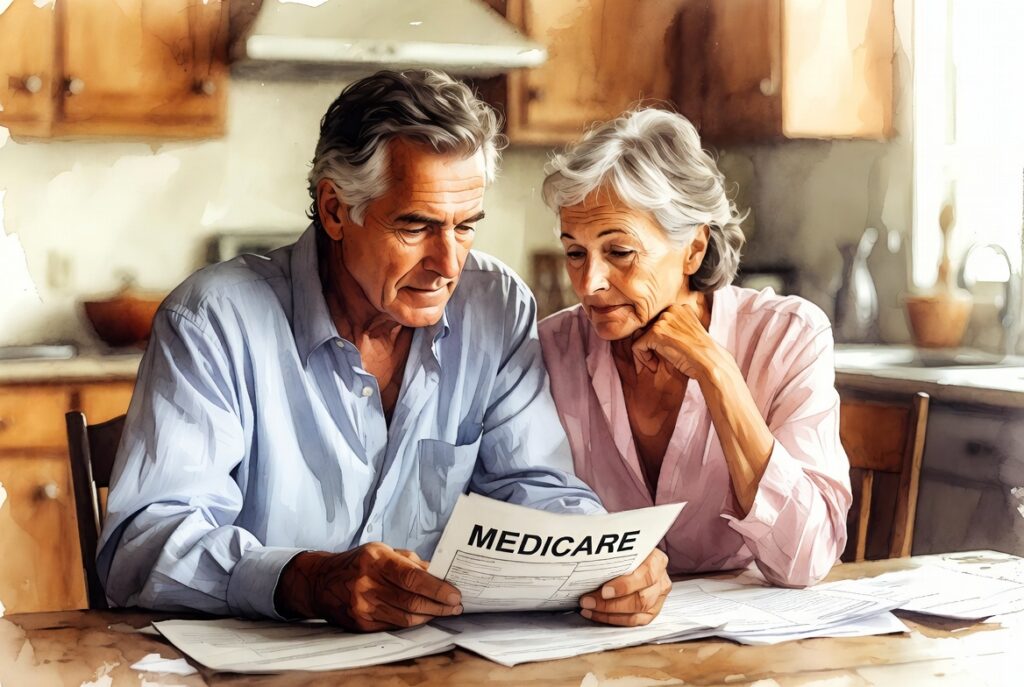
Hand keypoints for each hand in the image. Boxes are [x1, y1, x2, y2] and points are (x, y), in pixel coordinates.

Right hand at [274, 542, 462, 631]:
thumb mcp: (382, 551)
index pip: (411, 578)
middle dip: (439, 605)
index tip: (454, 594)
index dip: (436, 588)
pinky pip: (394, 625)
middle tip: (456, 605)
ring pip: (405, 617)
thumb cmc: (357, 563)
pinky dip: (412, 621)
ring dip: (429, 615)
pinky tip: (423, 615)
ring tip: (444, 610)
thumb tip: (439, 572)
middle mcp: (367, 584)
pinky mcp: (361, 624)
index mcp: (375, 560)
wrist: (320, 582)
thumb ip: (410, 562)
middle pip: (411, 601)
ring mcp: (363, 607)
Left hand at [578, 549, 670, 625]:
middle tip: (589, 601)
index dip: (625, 586)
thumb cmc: (627, 553)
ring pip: (637, 613)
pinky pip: (634, 621)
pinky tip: (597, 614)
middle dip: (611, 604)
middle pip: (641, 599)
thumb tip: (591, 561)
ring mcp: (658, 598)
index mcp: (657, 561)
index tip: (604, 590)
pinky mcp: (651, 611)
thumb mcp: (624, 548)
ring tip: (589, 607)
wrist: (635, 558)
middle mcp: (660, 581)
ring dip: (609, 613)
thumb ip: (614, 554)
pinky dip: (613, 619)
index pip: (645, 576)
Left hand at [632, 304, 717, 378]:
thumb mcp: (690, 334)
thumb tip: (659, 332)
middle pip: (648, 328)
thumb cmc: (702, 354)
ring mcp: (664, 320)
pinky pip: (637, 346)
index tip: (669, 352)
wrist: (709, 363)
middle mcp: (672, 309)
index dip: (660, 340)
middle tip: (662, 359)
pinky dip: (642, 358)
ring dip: (647, 353)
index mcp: (680, 308)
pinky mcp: (655, 332)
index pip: (658, 322)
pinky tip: (655, 366)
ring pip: (641, 337)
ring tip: (659, 363)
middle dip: (652, 345)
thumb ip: (676, 328)